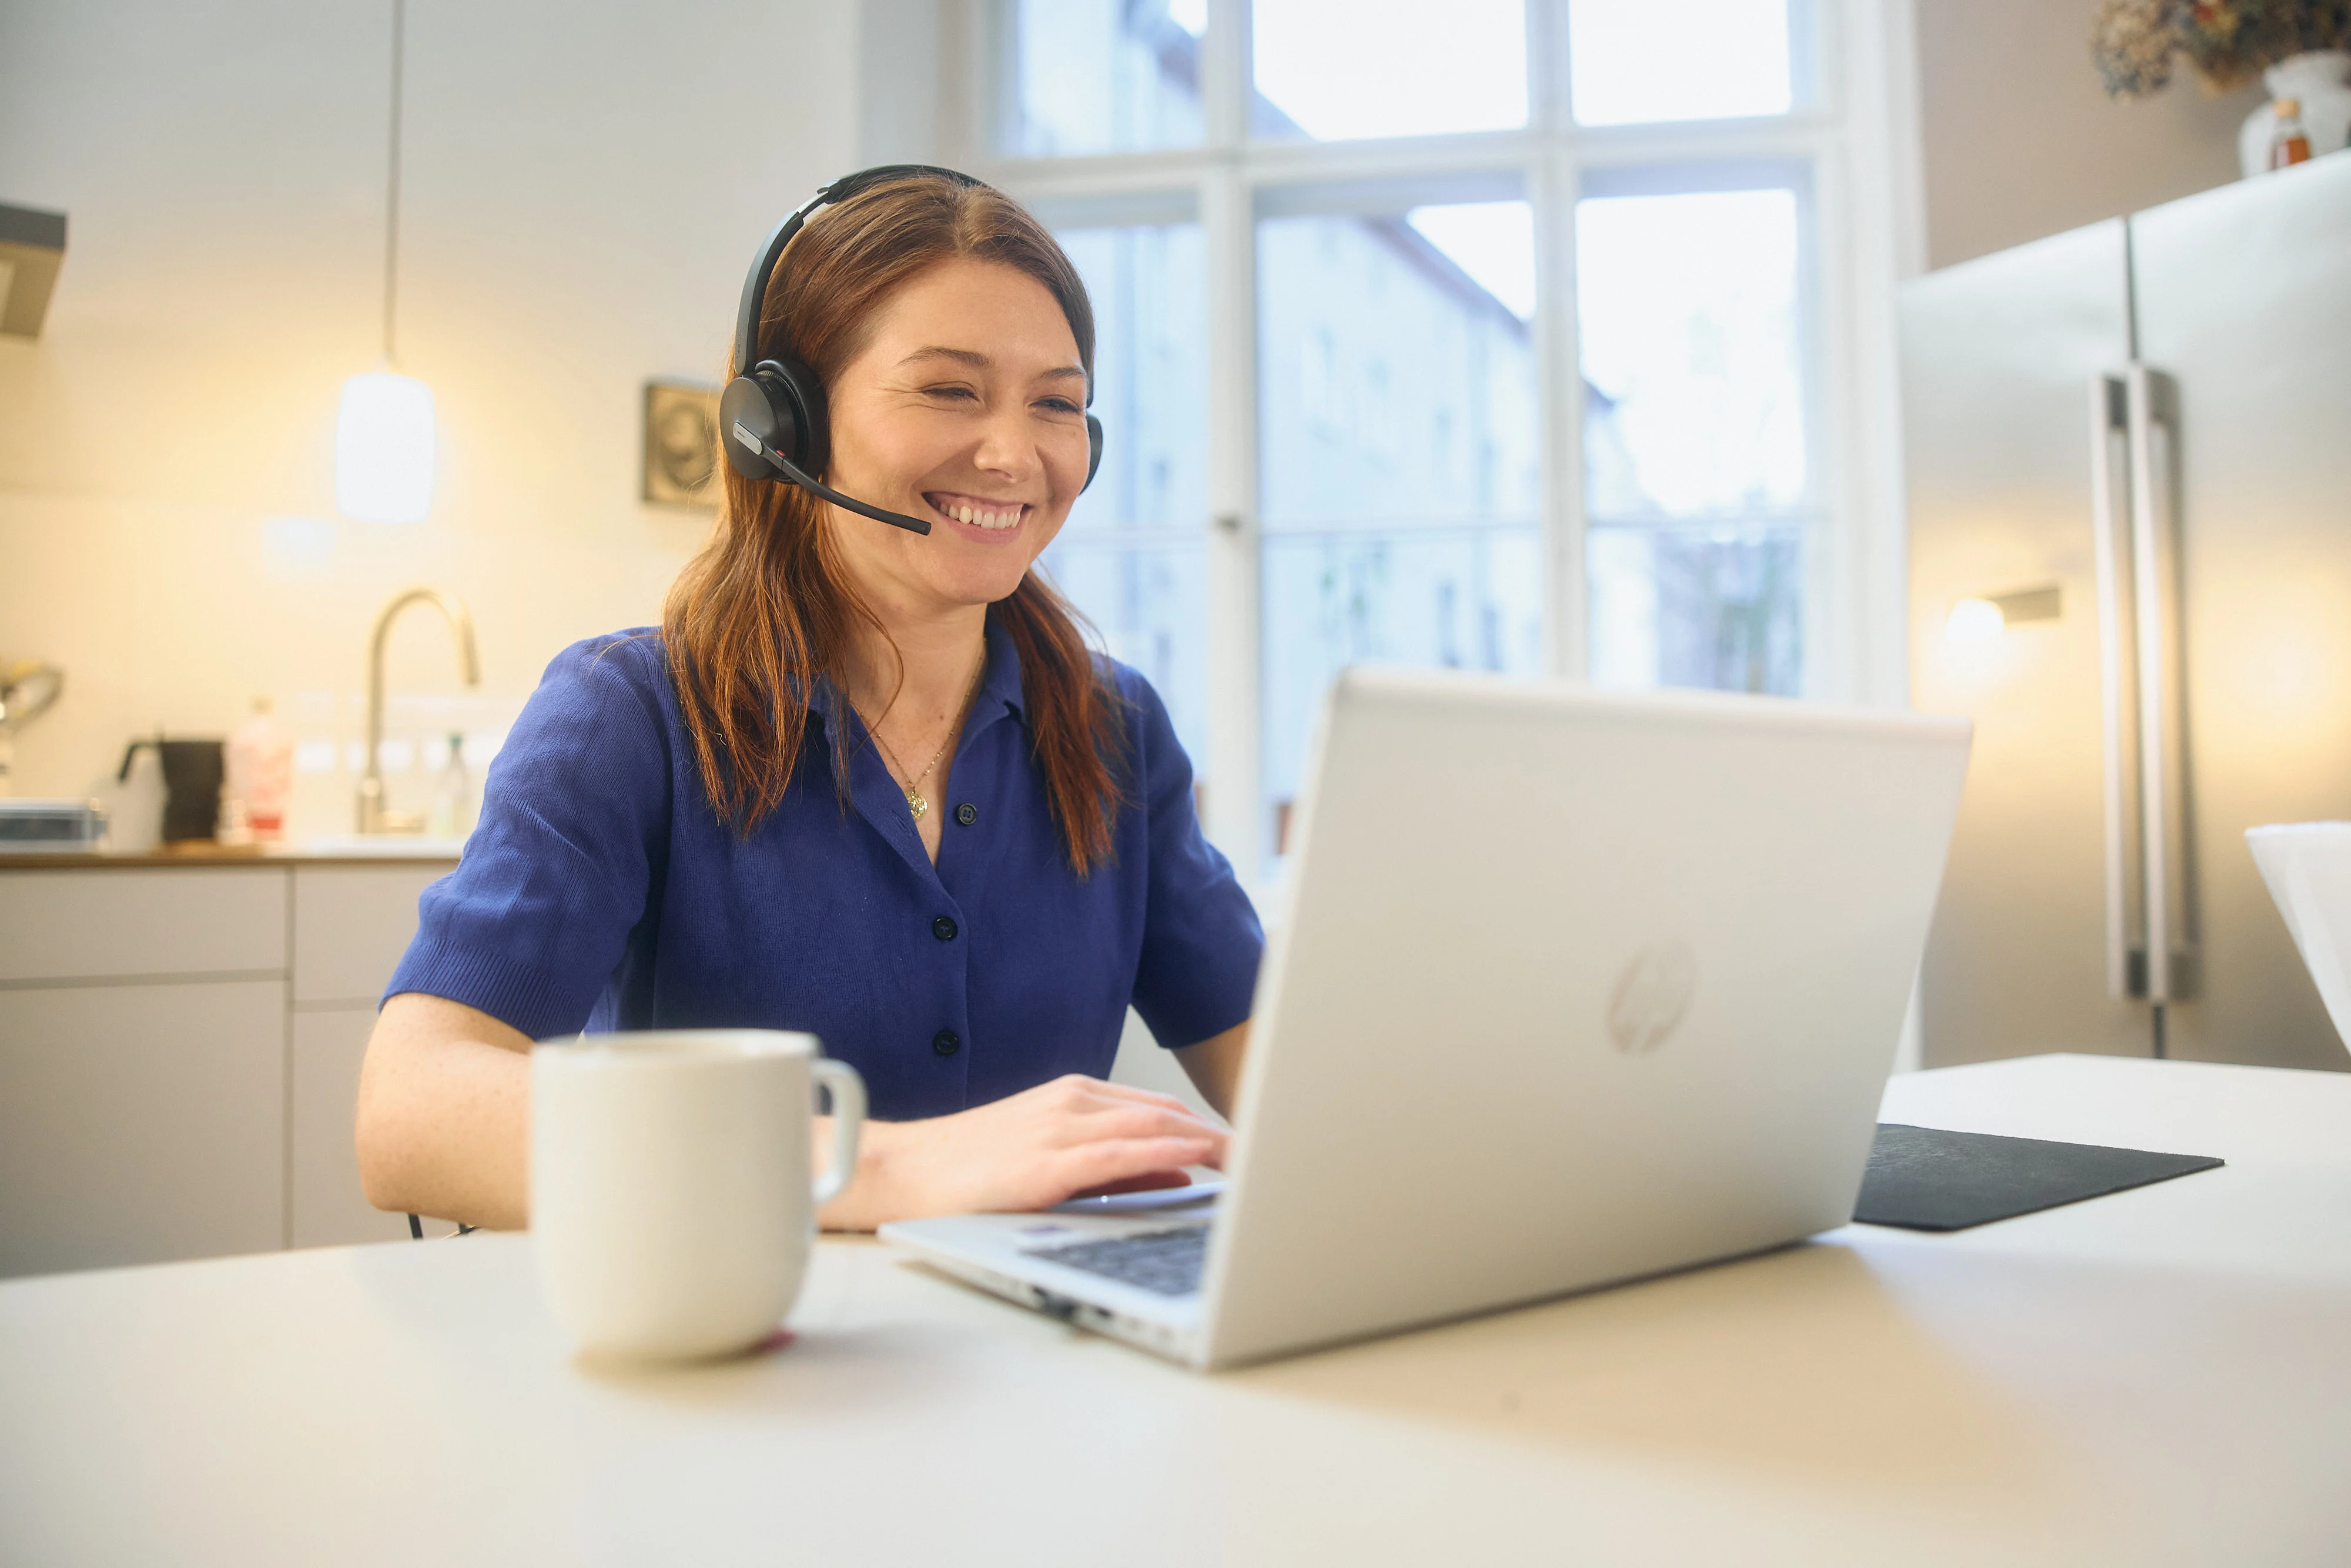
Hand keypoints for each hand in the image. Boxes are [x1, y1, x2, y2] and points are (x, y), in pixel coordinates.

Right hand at [819, 1074, 1227, 1230]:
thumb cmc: (973, 1170)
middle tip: (1269, 1155)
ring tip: (1250, 1160)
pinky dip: (1165, 1154)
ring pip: (1151, 1127)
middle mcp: (1072, 1103)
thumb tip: (1178, 1174)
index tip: (1248, 1146)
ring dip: (1206, 1143)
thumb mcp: (1051, 1156)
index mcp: (1073, 1097)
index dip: (1208, 1127)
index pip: (1158, 1108)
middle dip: (1220, 1135)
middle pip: (1165, 1113)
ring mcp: (1058, 1129)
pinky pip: (1119, 1154)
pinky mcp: (1046, 1163)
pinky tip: (1197, 1160)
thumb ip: (1113, 1163)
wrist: (904, 1172)